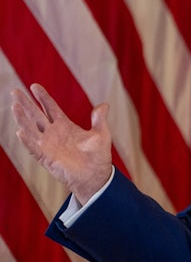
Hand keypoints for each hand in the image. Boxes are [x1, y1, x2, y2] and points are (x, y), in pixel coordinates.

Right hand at [11, 84, 112, 204]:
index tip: (34, 86)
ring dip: (22, 118)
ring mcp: (48, 145)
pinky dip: (27, 141)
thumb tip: (104, 105)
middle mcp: (53, 134)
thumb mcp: (101, 134)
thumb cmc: (98, 156)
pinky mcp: (46, 158)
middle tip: (15, 91)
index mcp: (65, 126)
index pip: (51, 108)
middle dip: (26, 104)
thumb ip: (99, 119)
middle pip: (36, 115)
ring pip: (31, 129)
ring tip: (14, 106)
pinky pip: (34, 148)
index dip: (43, 98)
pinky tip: (20, 131)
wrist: (96, 176)